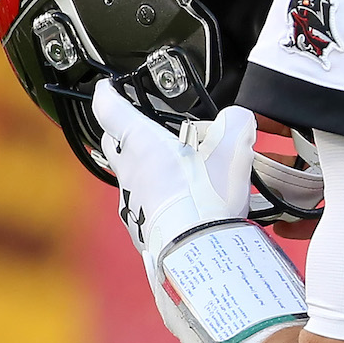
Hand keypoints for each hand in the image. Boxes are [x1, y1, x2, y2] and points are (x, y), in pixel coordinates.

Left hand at [92, 83, 304, 342]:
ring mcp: (132, 206)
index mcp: (142, 144)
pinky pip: (144, 208)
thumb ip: (237, 123)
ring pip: (130, 178)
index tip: (105, 87)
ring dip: (143, 171)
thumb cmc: (208, 199)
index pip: (111, 110)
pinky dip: (157, 200)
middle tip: (135, 128)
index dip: (107, 94)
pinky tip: (181, 204)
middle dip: (120, 134)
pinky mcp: (142, 232)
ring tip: (171, 170)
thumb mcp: (234, 147)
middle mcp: (130, 173)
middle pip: (113, 145)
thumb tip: (238, 117)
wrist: (199, 255)